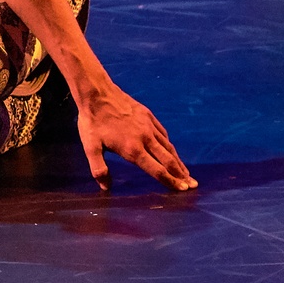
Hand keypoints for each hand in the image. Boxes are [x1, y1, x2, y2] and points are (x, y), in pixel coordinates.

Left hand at [76, 80, 196, 191]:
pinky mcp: (148, 116)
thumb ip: (99, 169)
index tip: (183, 190)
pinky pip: (163, 134)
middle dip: (181, 175)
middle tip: (193, 185)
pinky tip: (171, 150)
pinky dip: (169, 145)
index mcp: (133, 150)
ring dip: (178, 161)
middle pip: (168, 160)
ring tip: (186, 172)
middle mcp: (146, 139)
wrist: (97, 92)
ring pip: (168, 147)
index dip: (171, 182)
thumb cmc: (92, 121)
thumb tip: (106, 188)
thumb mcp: (90, 147)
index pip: (157, 170)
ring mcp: (149, 126)